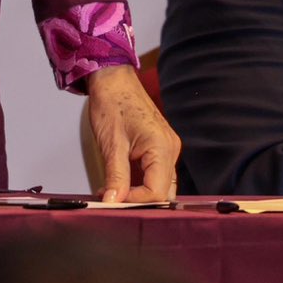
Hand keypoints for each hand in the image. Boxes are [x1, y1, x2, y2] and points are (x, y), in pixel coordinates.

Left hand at [82, 64, 179, 202]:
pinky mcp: (160, 146)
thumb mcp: (111, 144)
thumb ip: (115, 176)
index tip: (113, 202)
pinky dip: (140, 182)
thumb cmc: (112, 103)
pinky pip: (156, 172)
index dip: (136, 202)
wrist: (112, 79)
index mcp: (162, 147)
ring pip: (161, 184)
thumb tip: (114, 202)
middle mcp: (170, 148)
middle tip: (113, 202)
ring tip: (114, 193)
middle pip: (163, 191)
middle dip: (140, 201)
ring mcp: (167, 147)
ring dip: (139, 193)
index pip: (157, 192)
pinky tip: (121, 184)